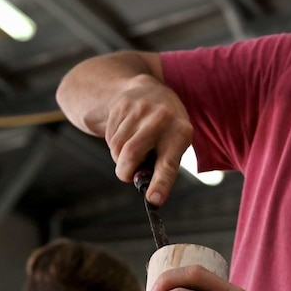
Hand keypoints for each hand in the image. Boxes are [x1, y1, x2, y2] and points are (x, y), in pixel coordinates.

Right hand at [104, 74, 193, 204]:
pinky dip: (114, 145)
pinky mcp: (121, 106)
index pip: (169, 163)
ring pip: (117, 147)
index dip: (161, 183)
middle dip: (125, 172)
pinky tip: (125, 135)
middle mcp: (161, 119)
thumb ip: (162, 164)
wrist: (150, 90)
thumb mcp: (174, 142)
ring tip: (131, 150)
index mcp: (180, 132)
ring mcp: (140, 110)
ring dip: (119, 158)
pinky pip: (110, 137)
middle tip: (127, 175)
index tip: (154, 200)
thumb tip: (143, 183)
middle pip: (131, 154)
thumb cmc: (166, 128)